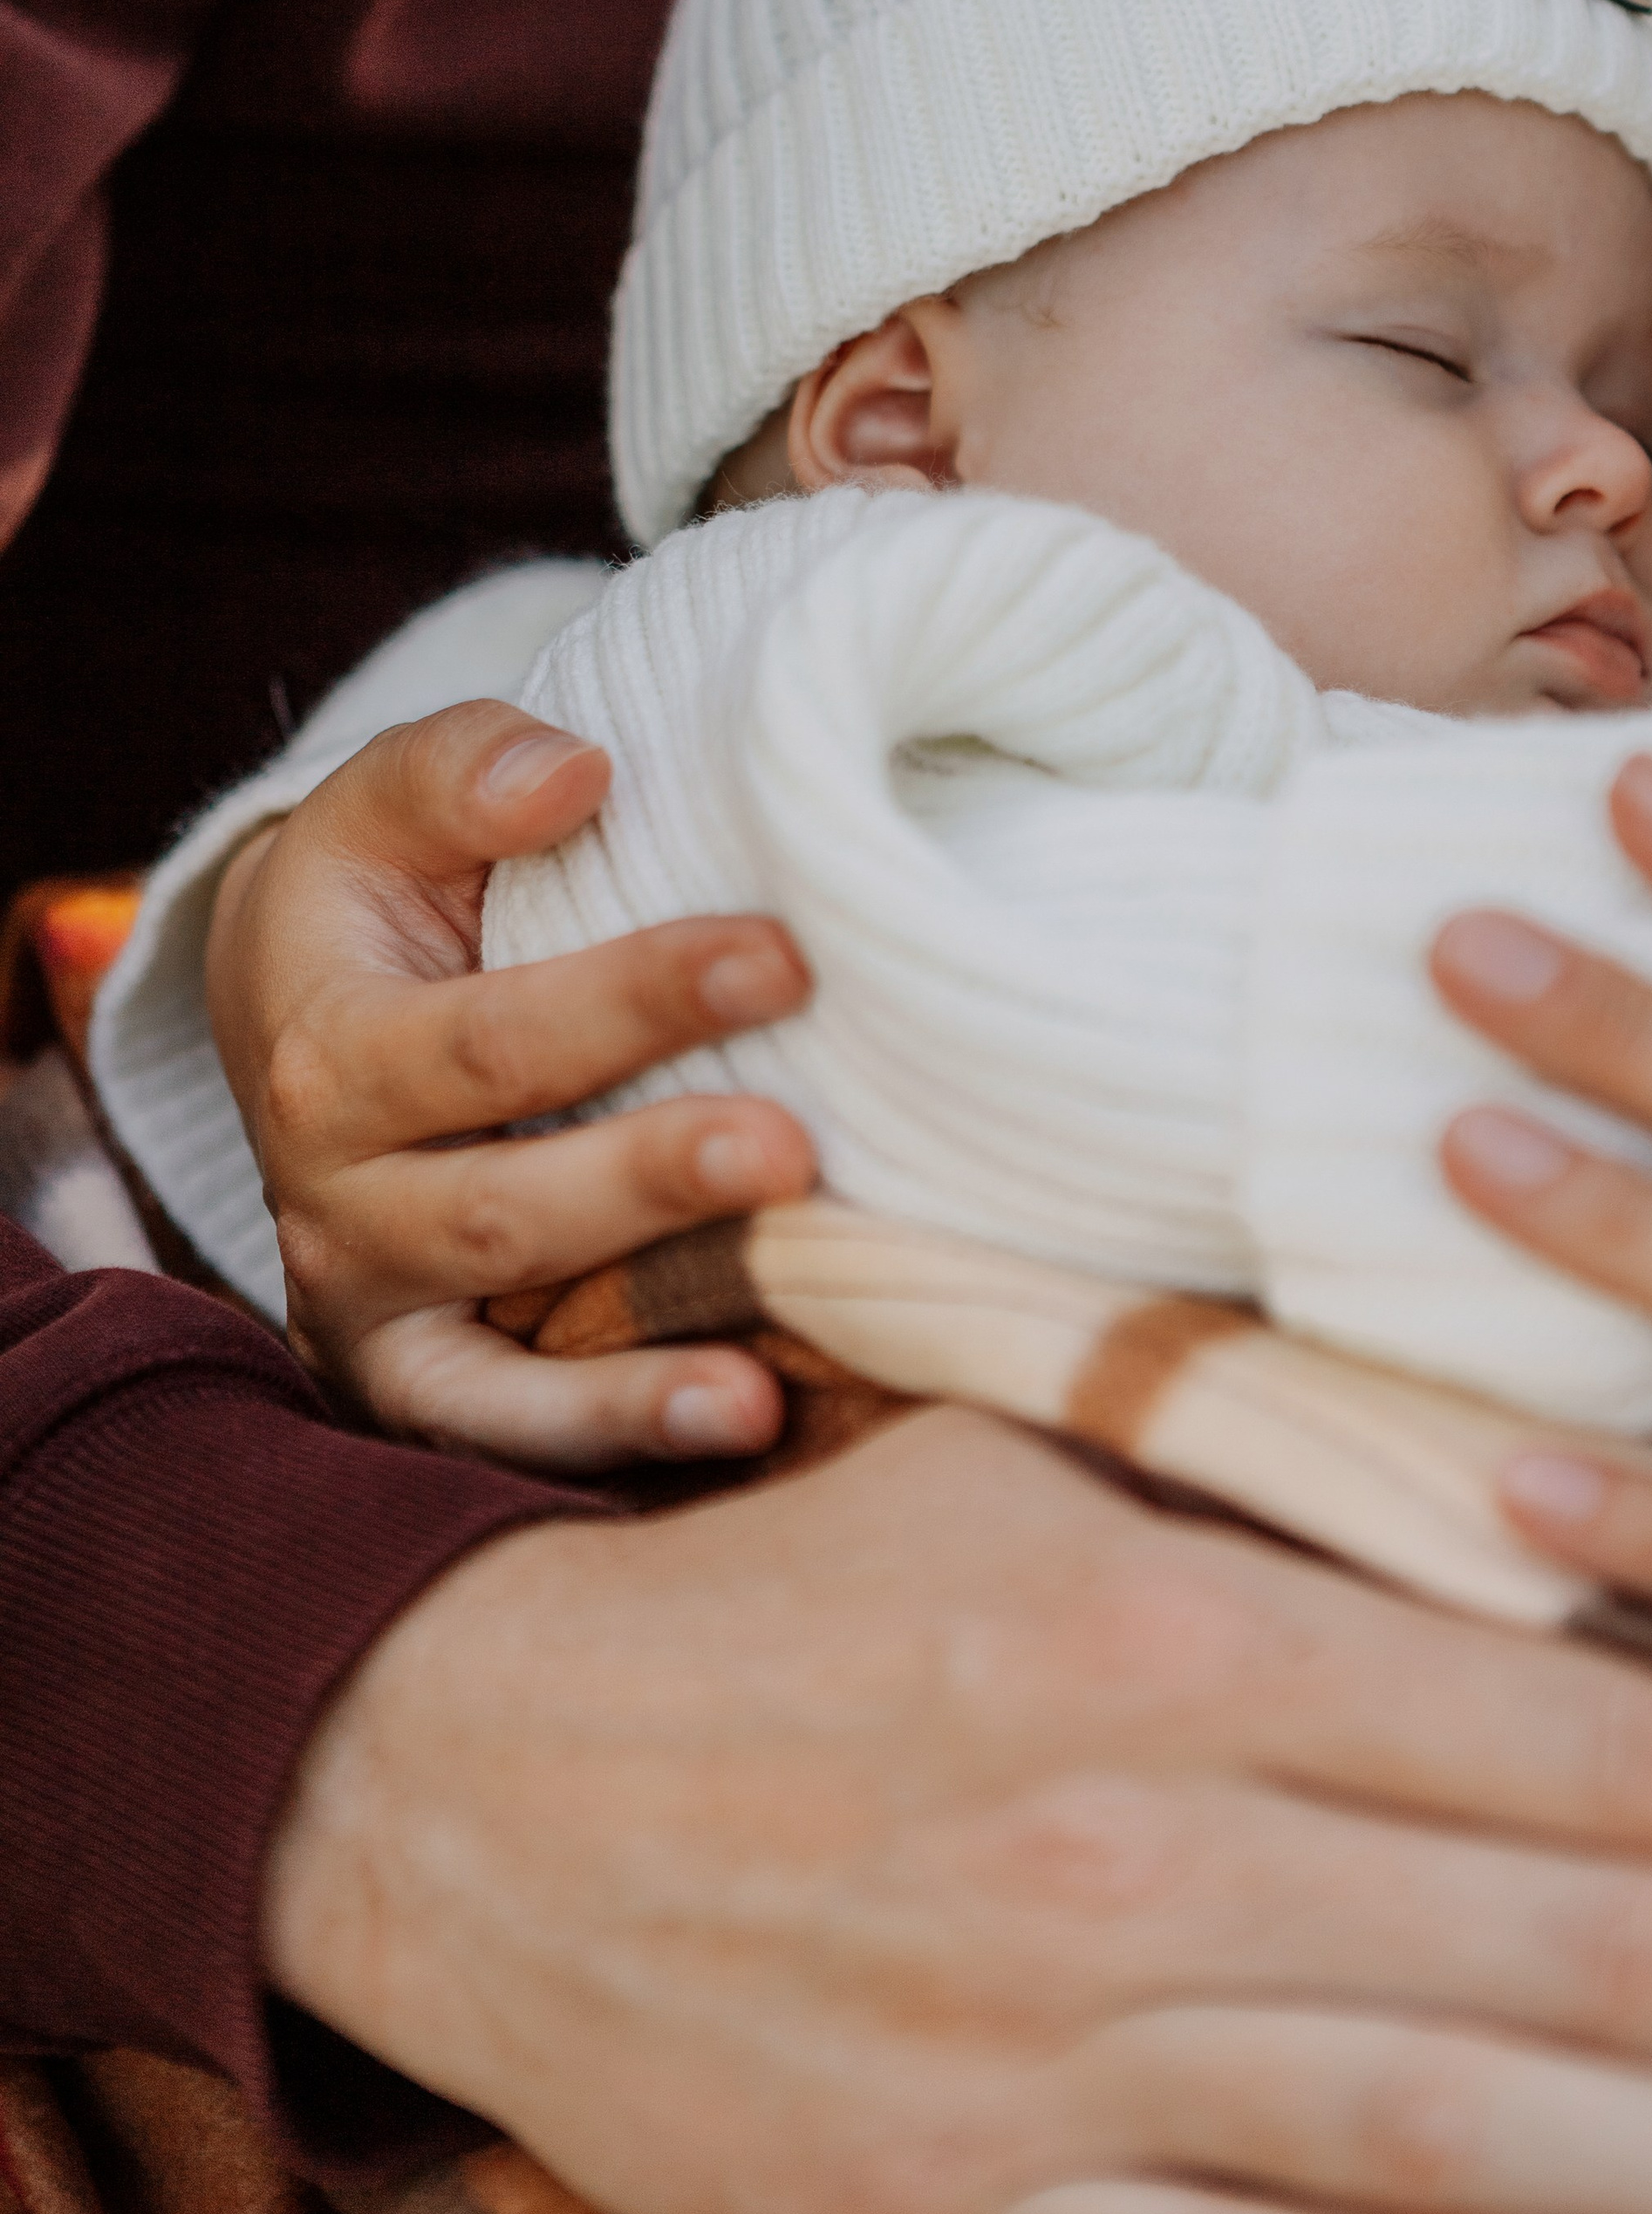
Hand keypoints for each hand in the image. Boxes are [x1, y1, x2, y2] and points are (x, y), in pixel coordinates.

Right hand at [207, 699, 817, 1469]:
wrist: (300, 1024)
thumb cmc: (380, 901)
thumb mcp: (383, 807)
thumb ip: (462, 767)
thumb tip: (575, 773)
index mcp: (327, 1055)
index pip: (491, 1040)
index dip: (636, 998)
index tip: (783, 958)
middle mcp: (334, 1205)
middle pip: (497, 1211)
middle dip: (647, 1182)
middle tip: (790, 1148)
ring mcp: (374, 1314)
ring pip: (490, 1369)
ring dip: (628, 1378)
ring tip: (761, 1384)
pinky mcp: (419, 1392)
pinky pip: (502, 1442)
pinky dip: (610, 1446)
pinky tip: (741, 1425)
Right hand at [266, 1408, 1651, 2213]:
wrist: (473, 1792)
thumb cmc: (781, 1612)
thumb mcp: (1024, 1482)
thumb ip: (1271, 1524)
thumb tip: (1527, 1570)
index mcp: (1170, 1646)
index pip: (1569, 1742)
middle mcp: (1140, 1860)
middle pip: (1573, 1956)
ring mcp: (1058, 2067)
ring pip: (1468, 2145)